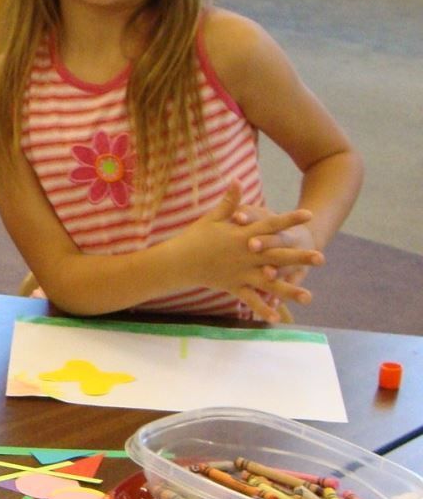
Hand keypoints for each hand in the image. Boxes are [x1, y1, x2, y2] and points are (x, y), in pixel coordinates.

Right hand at [176, 184, 320, 320]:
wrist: (177, 261)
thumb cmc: (194, 238)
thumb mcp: (212, 218)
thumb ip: (229, 202)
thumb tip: (236, 179)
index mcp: (241, 236)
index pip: (269, 226)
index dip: (288, 220)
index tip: (307, 215)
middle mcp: (244, 255)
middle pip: (276, 256)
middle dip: (299, 258)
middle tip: (321, 258)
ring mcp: (240, 273)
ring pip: (268, 282)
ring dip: (289, 290)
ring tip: (308, 297)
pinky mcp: (233, 286)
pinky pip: (250, 299)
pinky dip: (262, 308)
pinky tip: (277, 318)